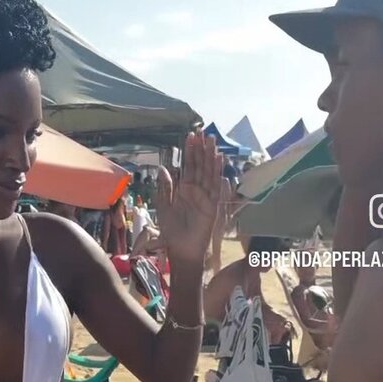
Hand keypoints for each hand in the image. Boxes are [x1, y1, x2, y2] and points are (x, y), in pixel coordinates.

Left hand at [156, 132, 222, 263]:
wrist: (181, 249)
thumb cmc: (172, 231)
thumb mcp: (164, 207)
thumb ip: (165, 188)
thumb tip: (164, 168)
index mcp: (185, 189)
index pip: (189, 166)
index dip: (189, 152)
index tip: (190, 136)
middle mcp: (197, 190)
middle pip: (200, 166)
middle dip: (201, 149)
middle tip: (202, 132)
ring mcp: (206, 197)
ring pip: (208, 172)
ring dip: (210, 156)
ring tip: (211, 140)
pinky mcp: (212, 205)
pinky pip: (215, 186)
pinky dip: (216, 173)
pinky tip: (217, 159)